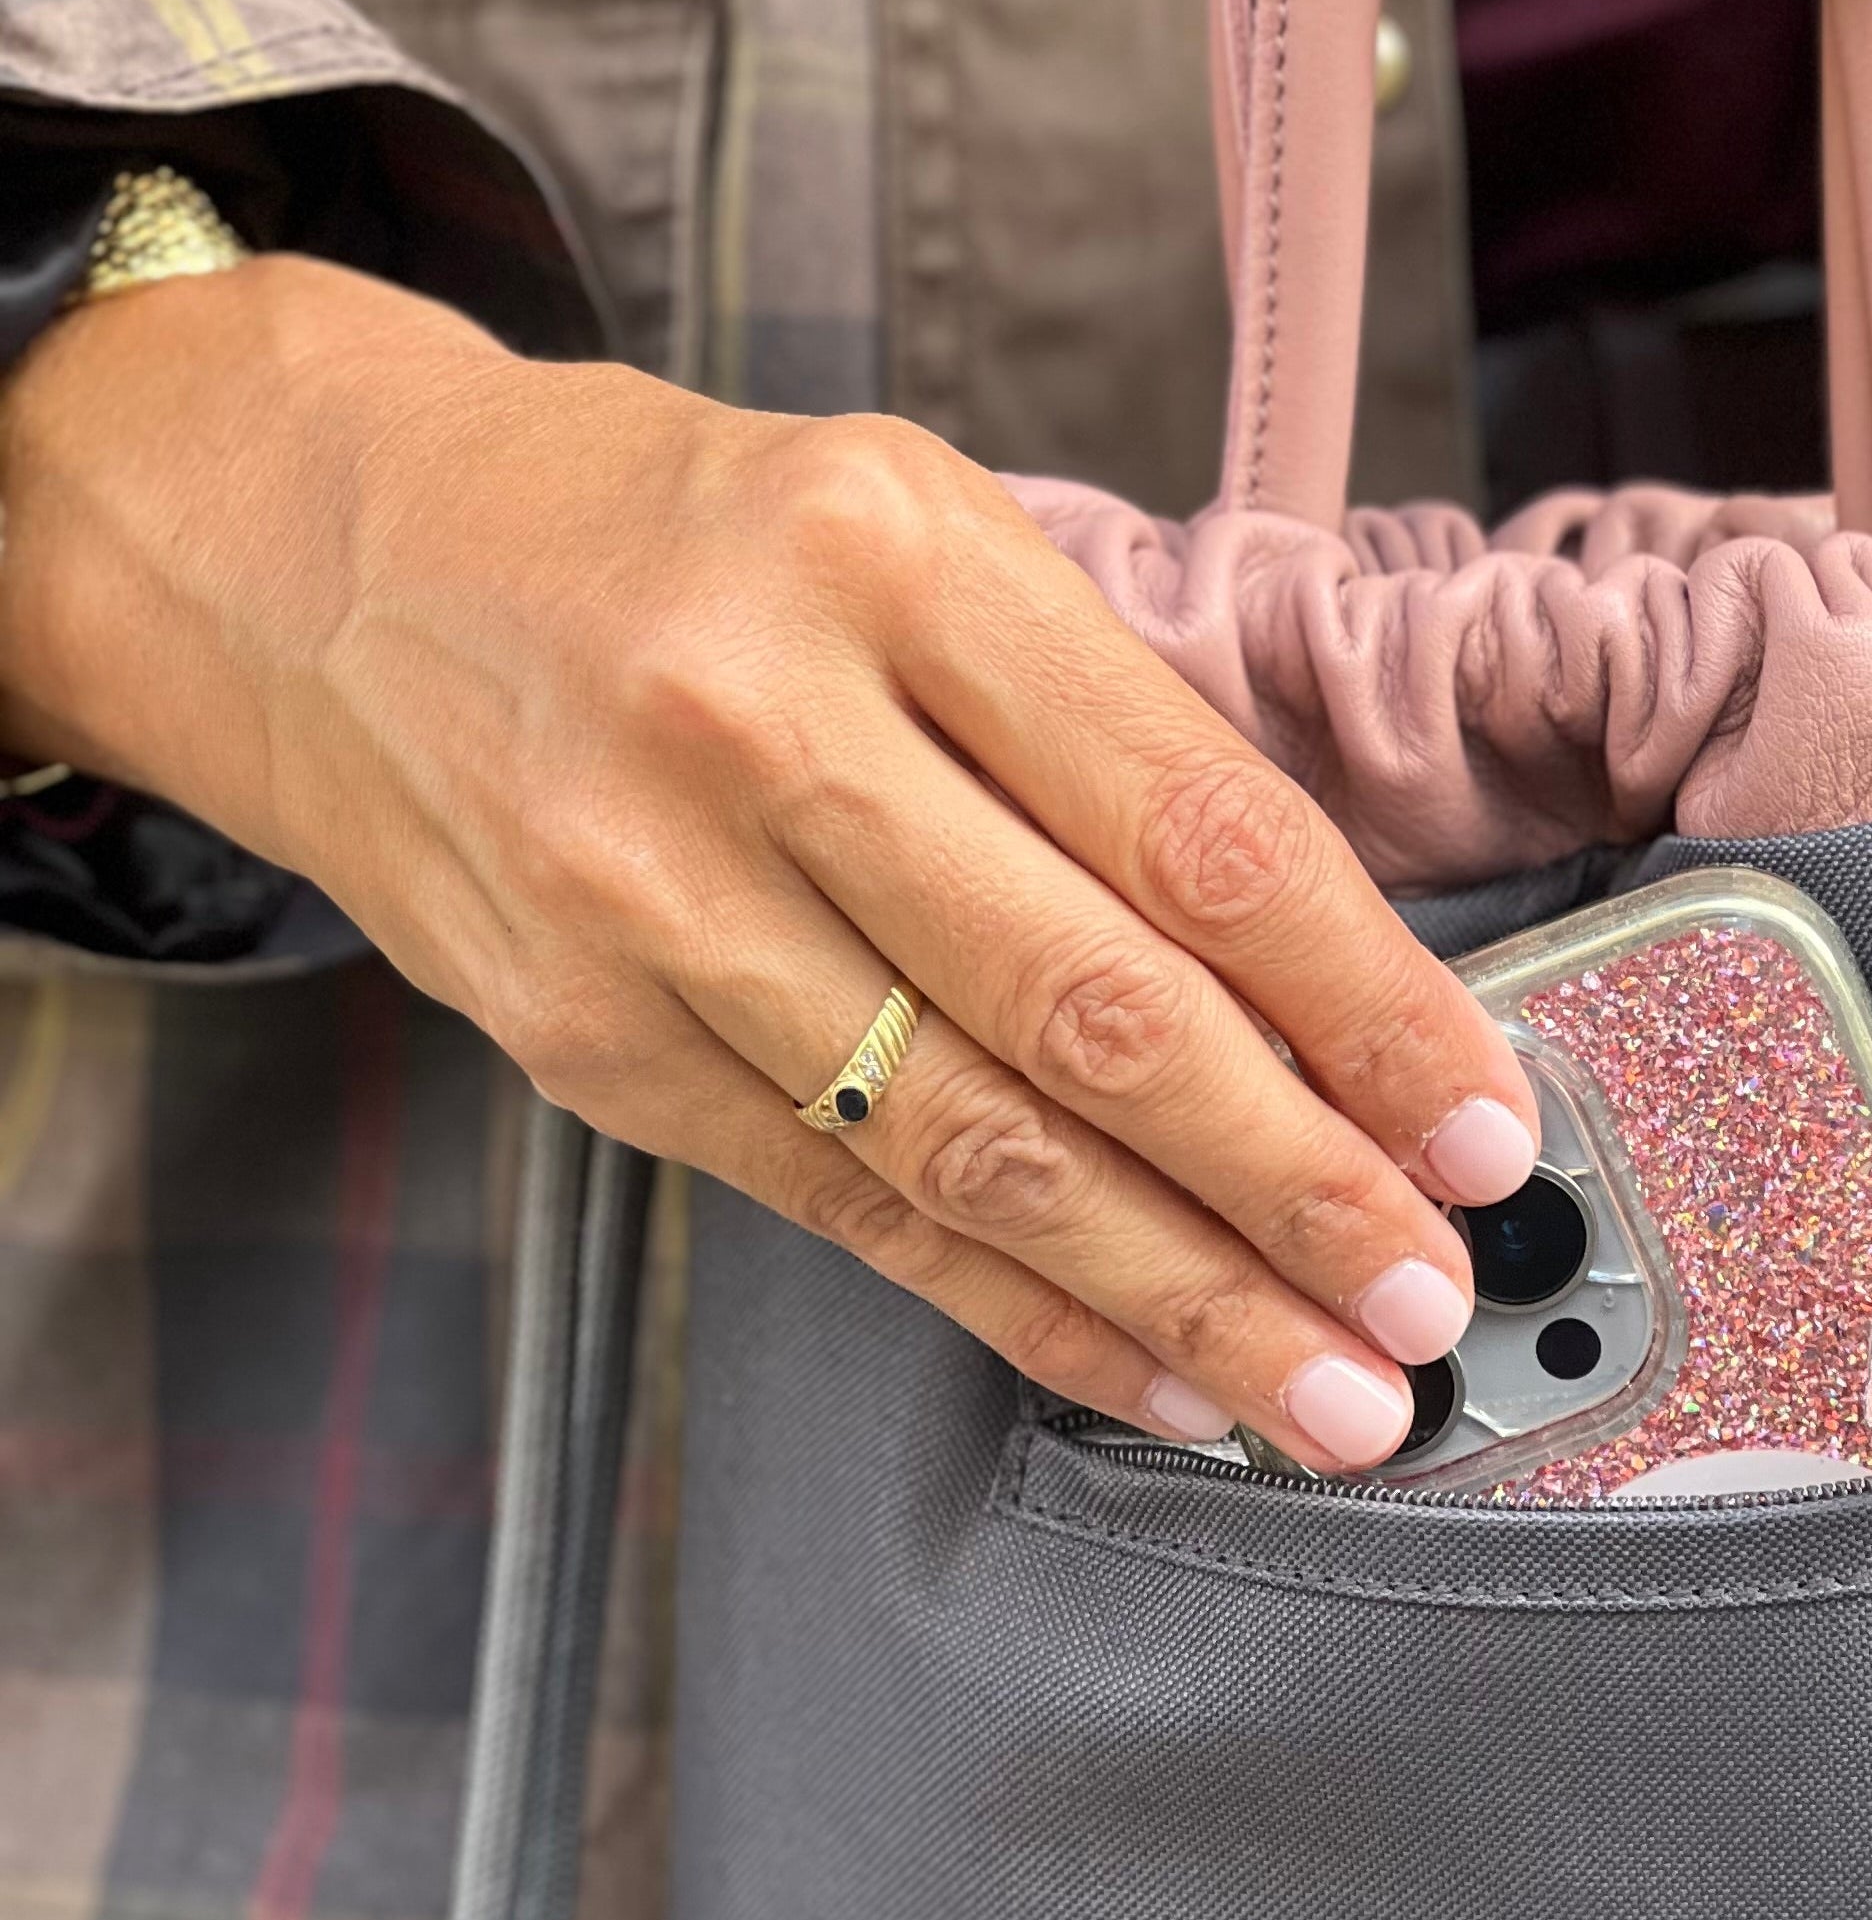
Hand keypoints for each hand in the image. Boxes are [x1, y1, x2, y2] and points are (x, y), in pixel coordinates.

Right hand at [0, 256, 1537, 1467]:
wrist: (339, 558)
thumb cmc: (683, 537)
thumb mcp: (913, 528)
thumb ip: (1100, 723)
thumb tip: (1333, 974)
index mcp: (895, 558)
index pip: (1193, 827)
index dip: (1365, 1003)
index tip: (1484, 1118)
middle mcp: (763, 726)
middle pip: (1095, 1009)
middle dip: (1298, 1183)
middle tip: (1431, 1295)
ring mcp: (655, 898)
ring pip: (975, 1146)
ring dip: (1181, 1293)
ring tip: (1328, 1391)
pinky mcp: (589, 1041)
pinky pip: (847, 1206)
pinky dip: (1016, 1308)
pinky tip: (1144, 1366)